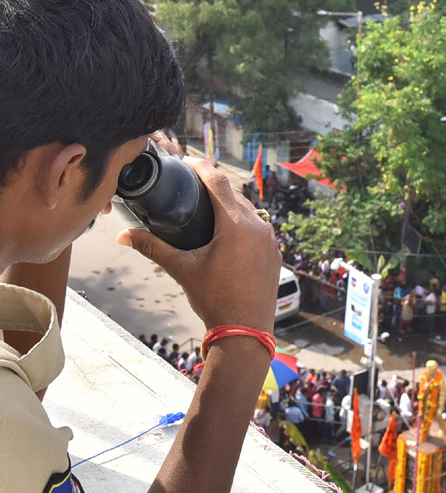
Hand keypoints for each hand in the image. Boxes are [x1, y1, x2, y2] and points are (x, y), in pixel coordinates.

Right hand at [116, 158, 280, 331]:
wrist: (245, 330)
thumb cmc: (214, 299)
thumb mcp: (181, 269)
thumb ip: (152, 247)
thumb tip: (123, 236)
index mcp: (236, 225)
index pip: (218, 181)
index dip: (201, 166)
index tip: (186, 161)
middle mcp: (258, 227)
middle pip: (234, 193)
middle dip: (213, 184)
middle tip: (191, 181)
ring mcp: (270, 240)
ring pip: (250, 210)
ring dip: (230, 203)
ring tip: (208, 203)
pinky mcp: (274, 254)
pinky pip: (260, 228)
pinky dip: (243, 222)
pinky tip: (229, 228)